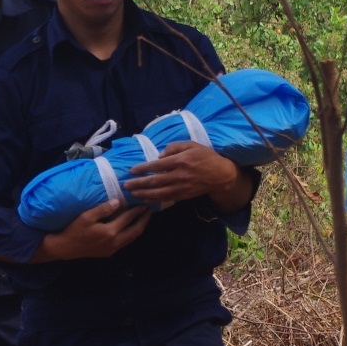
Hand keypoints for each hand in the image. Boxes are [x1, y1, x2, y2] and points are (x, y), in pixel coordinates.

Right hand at [37, 199, 150, 261]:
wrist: (65, 248)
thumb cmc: (74, 230)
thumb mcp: (86, 216)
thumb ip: (103, 209)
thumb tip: (118, 201)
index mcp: (110, 231)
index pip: (128, 218)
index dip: (137, 210)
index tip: (144, 203)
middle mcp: (115, 242)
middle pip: (135, 231)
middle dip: (144, 220)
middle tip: (149, 211)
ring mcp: (113, 249)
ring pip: (131, 238)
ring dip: (138, 228)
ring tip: (143, 219)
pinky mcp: (109, 253)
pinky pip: (125, 243)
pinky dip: (130, 234)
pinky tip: (129, 229)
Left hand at [125, 141, 241, 205]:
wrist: (221, 174)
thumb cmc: (205, 157)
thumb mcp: (191, 145)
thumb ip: (174, 147)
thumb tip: (158, 155)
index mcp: (180, 161)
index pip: (156, 165)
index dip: (142, 168)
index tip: (131, 170)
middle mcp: (179, 175)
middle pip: (154, 181)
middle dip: (138, 184)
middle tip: (125, 185)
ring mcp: (182, 187)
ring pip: (159, 192)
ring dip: (143, 194)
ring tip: (132, 194)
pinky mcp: (184, 195)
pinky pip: (166, 199)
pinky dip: (155, 200)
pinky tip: (145, 200)